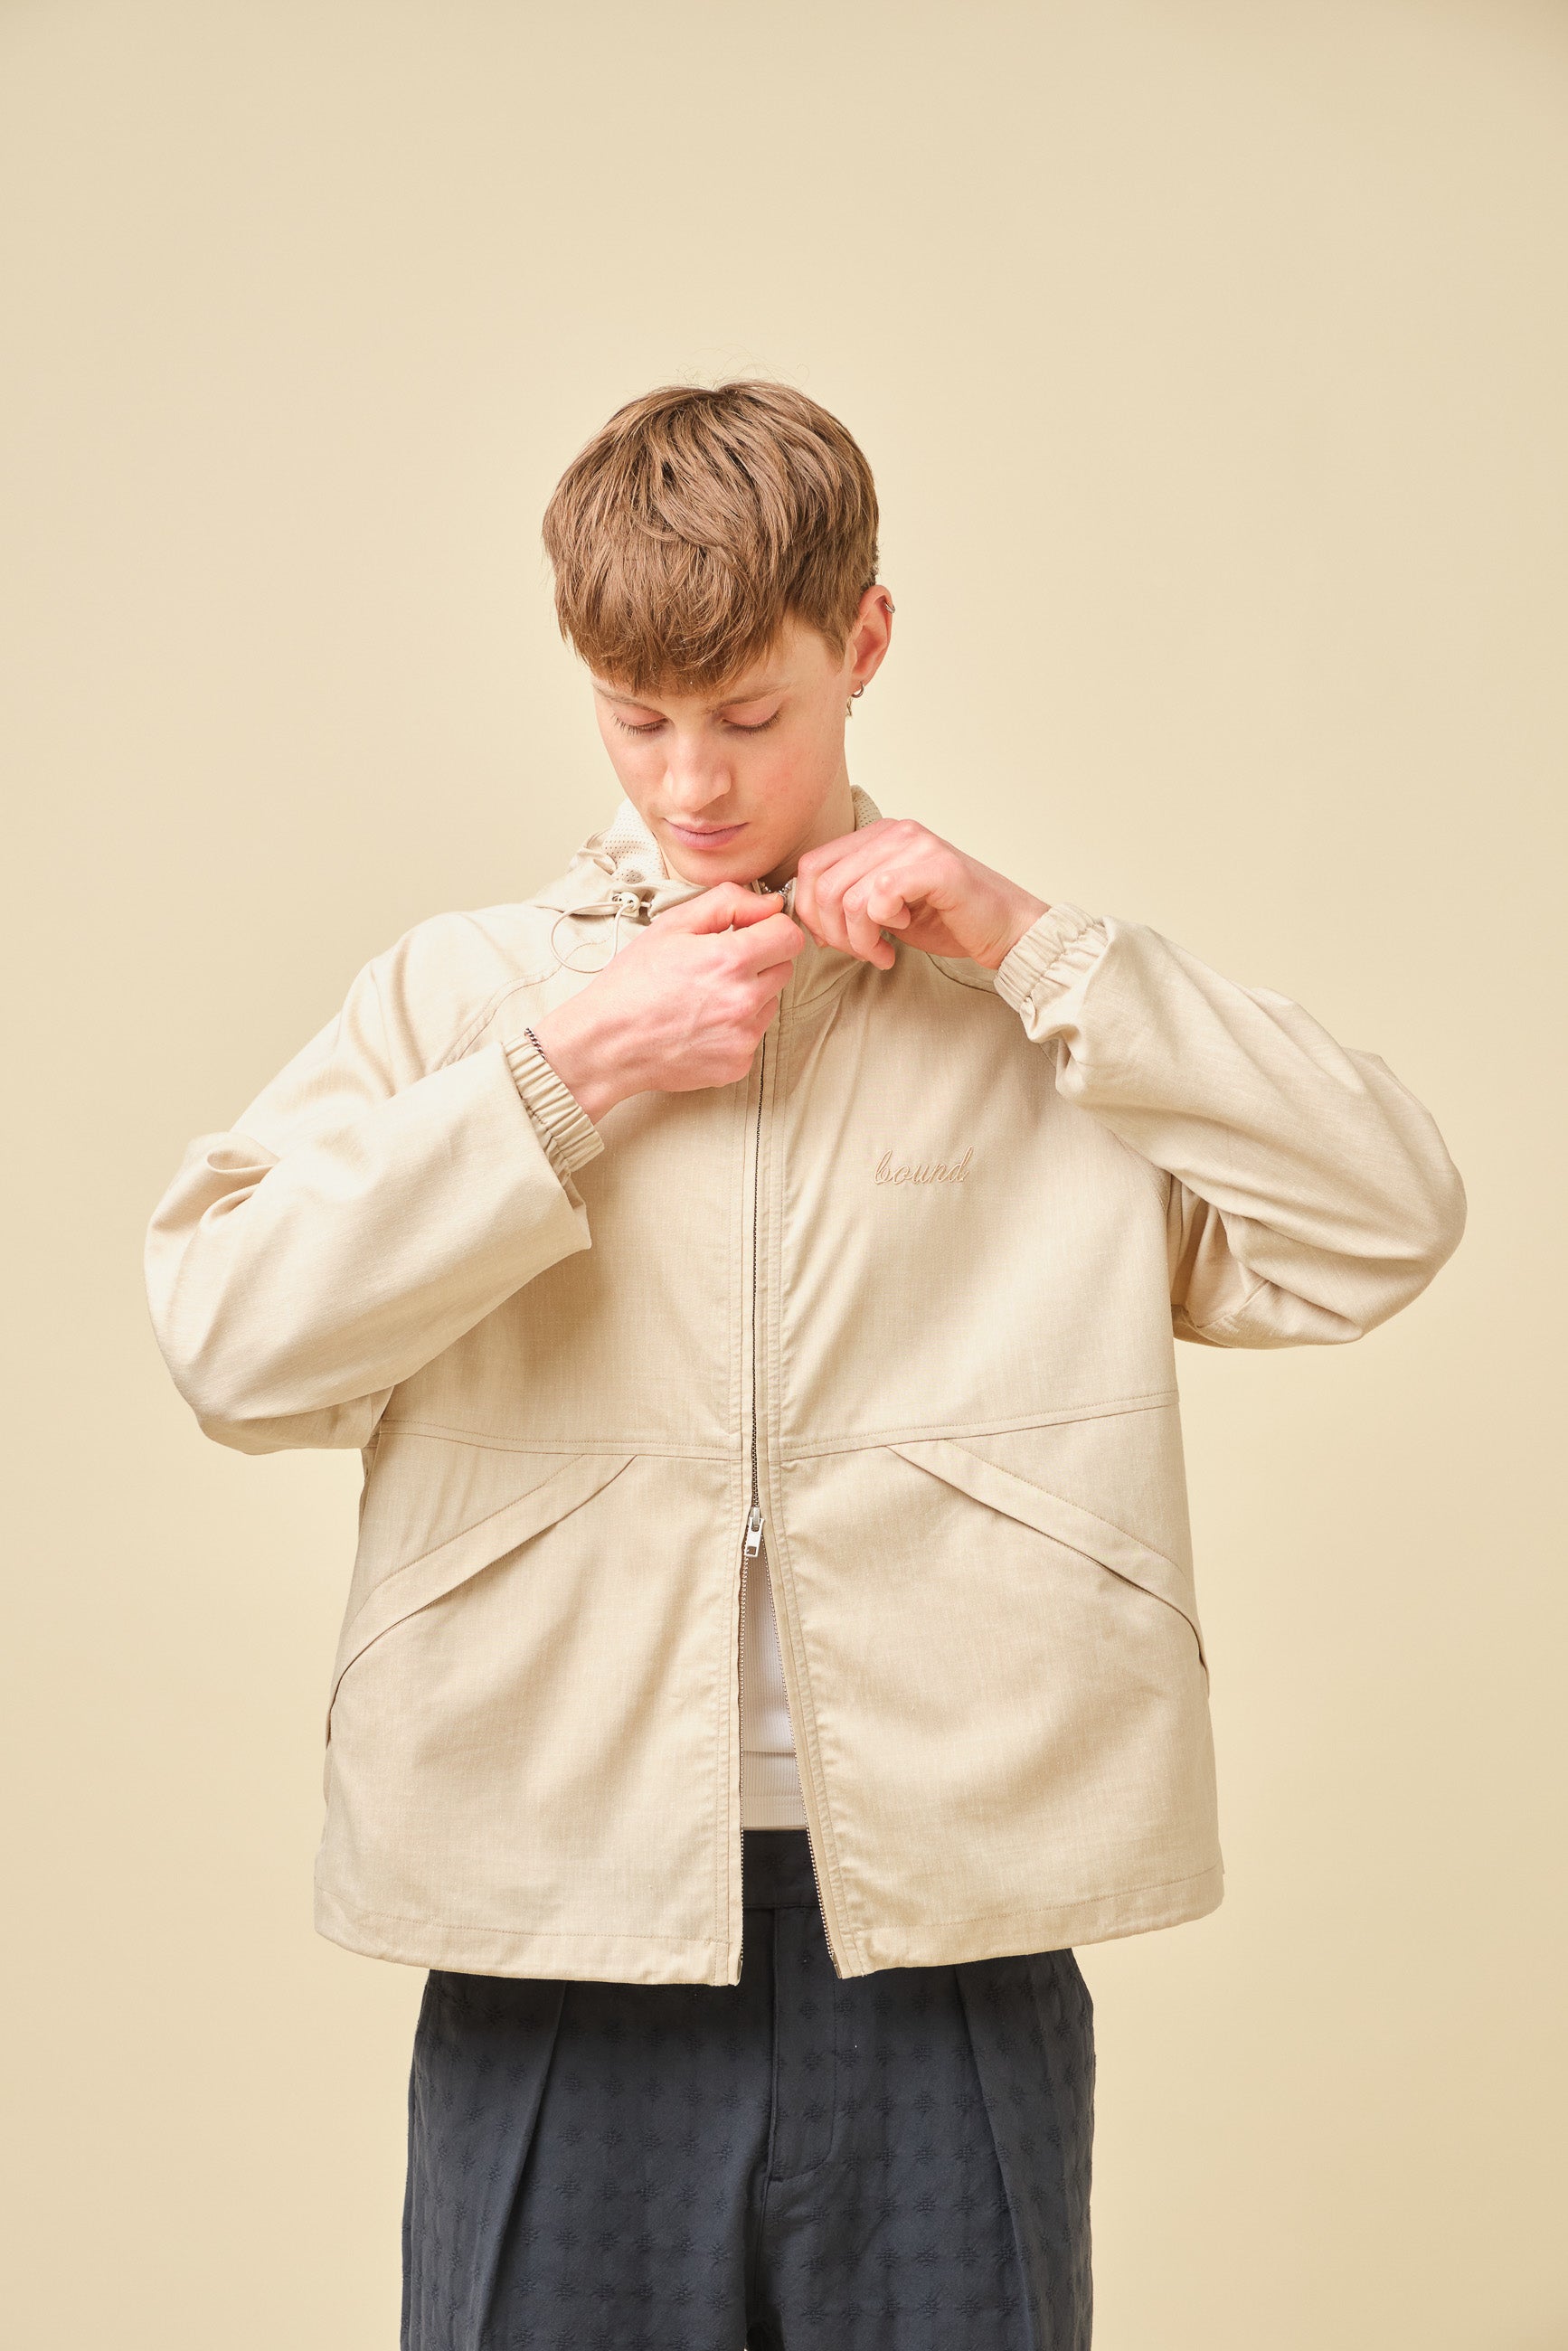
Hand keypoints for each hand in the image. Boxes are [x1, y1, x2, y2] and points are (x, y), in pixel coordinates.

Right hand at [529, 882, 803, 1122]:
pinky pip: (753, 1034)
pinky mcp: (738, 1064)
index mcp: (730, 960)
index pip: (790, 936)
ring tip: (704, 997)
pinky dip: (735, 1027)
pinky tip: (701, 1023)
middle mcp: (744, 1001)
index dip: (771, 929)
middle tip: (717, 966)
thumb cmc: (632, 984)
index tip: (751, 933)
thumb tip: (769, 904)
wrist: (608, 1043)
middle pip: (784, 968)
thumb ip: (728, 903)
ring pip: (770, 1002)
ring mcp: (743, 1037)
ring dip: (749, 995)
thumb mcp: (672, 926)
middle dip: (759, 961)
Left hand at [792, 818, 1049, 972]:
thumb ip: (849, 899)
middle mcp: (894, 832)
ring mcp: (916, 845)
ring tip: (879, 951)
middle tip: (860, 951)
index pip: (813, 866)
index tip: (834, 940)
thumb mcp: (885, 908)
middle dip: (831, 931)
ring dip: (856, 938)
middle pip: (822, 882)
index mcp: (878, 836)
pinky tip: (897, 940)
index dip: (810, 911)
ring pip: (847, 896)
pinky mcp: (935, 867)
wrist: (1006, 931)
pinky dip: (878, 930)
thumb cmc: (950, 920)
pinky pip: (878, 898)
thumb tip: (805, 915)